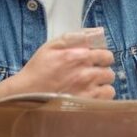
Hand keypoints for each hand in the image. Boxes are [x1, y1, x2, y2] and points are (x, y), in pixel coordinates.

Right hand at [0, 28, 115, 102]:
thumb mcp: (52, 45)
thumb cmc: (39, 69)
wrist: (27, 94)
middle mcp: (86, 72)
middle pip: (109, 68)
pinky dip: (102, 95)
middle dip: (102, 68)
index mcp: (79, 55)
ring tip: (91, 84)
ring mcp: (88, 90)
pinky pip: (107, 96)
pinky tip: (91, 94)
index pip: (105, 53)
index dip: (101, 55)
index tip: (94, 59)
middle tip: (91, 72)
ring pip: (109, 82)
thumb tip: (98, 32)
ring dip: (102, 82)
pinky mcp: (87, 104)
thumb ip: (76, 36)